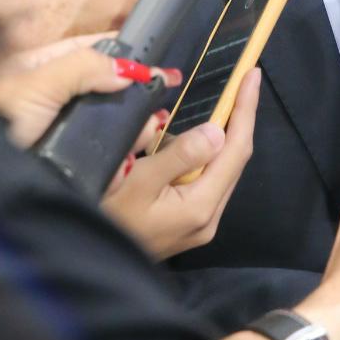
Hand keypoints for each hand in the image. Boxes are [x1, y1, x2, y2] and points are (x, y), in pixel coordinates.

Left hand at [0, 41, 179, 148]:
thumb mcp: (37, 85)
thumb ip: (84, 68)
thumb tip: (131, 69)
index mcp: (42, 65)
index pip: (98, 50)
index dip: (131, 59)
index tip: (164, 73)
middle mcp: (51, 94)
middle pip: (107, 90)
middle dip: (136, 102)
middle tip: (156, 115)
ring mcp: (57, 127)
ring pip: (106, 125)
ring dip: (131, 132)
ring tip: (145, 138)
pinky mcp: (61, 158)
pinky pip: (96, 154)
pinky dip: (114, 161)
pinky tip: (124, 167)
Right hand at [101, 68, 259, 258]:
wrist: (85, 265)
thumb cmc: (105, 220)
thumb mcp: (137, 184)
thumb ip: (179, 156)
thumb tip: (217, 131)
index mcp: (201, 206)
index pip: (236, 149)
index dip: (246, 109)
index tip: (253, 74)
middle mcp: (209, 216)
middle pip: (235, 157)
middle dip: (240, 116)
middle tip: (244, 80)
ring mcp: (199, 222)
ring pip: (220, 167)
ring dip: (220, 134)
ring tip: (216, 103)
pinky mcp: (187, 222)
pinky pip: (204, 177)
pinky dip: (201, 152)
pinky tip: (186, 139)